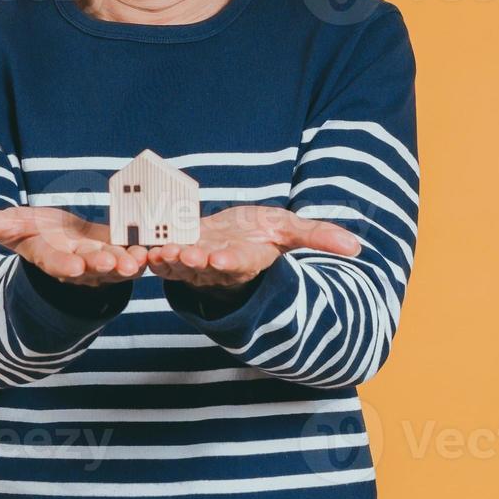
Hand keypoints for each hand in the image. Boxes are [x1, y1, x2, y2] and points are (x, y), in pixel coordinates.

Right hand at [0, 206, 149, 286]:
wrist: (62, 240)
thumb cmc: (32, 232)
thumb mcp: (7, 225)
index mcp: (49, 255)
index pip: (54, 263)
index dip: (63, 265)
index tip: (73, 268)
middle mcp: (76, 262)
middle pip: (90, 266)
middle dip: (102, 266)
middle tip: (116, 264)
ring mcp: (100, 259)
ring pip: (116, 264)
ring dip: (129, 263)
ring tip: (141, 259)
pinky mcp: (120, 250)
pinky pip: (136, 250)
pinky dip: (148, 248)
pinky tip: (161, 243)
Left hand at [146, 205, 360, 295]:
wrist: (234, 236)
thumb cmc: (264, 235)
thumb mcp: (292, 230)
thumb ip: (319, 237)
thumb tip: (357, 247)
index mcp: (249, 259)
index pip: (241, 263)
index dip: (231, 262)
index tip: (221, 258)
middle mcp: (221, 265)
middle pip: (207, 268)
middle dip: (196, 264)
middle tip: (186, 257)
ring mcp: (197, 263)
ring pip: (181, 267)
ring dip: (169, 262)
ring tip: (158, 253)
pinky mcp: (177, 255)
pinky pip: (162, 259)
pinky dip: (152, 256)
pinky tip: (142, 248)